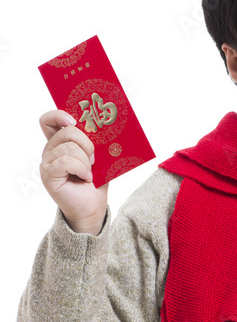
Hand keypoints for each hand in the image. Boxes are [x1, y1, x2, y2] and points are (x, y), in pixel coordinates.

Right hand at [39, 110, 108, 233]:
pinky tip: (85, 178)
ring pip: (69, 148)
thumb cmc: (95, 182)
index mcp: (60, 142)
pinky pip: (65, 162)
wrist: (93, 206)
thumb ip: (95, 142)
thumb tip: (104, 126)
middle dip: (87, 144)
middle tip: (94, 159)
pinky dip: (81, 169)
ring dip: (85, 161)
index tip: (74, 121)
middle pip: (67, 132)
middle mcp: (50, 150)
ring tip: (89, 173)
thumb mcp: (98, 157)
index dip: (59, 116)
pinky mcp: (48, 174)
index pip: (48, 121)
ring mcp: (47, 162)